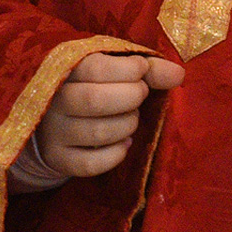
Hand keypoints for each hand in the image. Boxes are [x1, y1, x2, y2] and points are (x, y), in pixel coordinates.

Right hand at [16, 51, 183, 187]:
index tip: (141, 70)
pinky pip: (91, 164)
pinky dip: (115, 154)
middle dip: (131, 97)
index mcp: (65, 69)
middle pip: (95, 100)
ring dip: (127, 125)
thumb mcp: (114, 68)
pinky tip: (123, 143)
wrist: (54, 119)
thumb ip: (147, 68)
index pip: (96, 68)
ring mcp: (53, 132)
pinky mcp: (58, 159)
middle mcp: (52, 101)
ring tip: (130, 118)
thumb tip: (178, 75)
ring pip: (98, 132)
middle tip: (140, 95)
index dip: (129, 69)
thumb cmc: (93, 85)